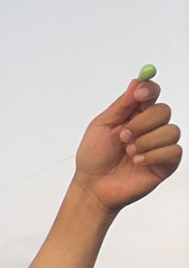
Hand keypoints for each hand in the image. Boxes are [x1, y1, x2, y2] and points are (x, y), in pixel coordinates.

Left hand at [74, 78, 181, 213]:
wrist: (93, 186)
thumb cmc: (94, 157)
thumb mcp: (101, 125)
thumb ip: (121, 105)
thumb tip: (137, 81)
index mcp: (134, 115)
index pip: (151, 94)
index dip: (149, 89)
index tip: (140, 94)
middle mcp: (150, 128)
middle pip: (163, 111)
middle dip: (142, 123)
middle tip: (124, 136)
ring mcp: (159, 146)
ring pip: (171, 131)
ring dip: (146, 142)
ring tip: (129, 153)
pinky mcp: (166, 164)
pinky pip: (174, 151)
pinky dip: (154, 155)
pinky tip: (138, 162)